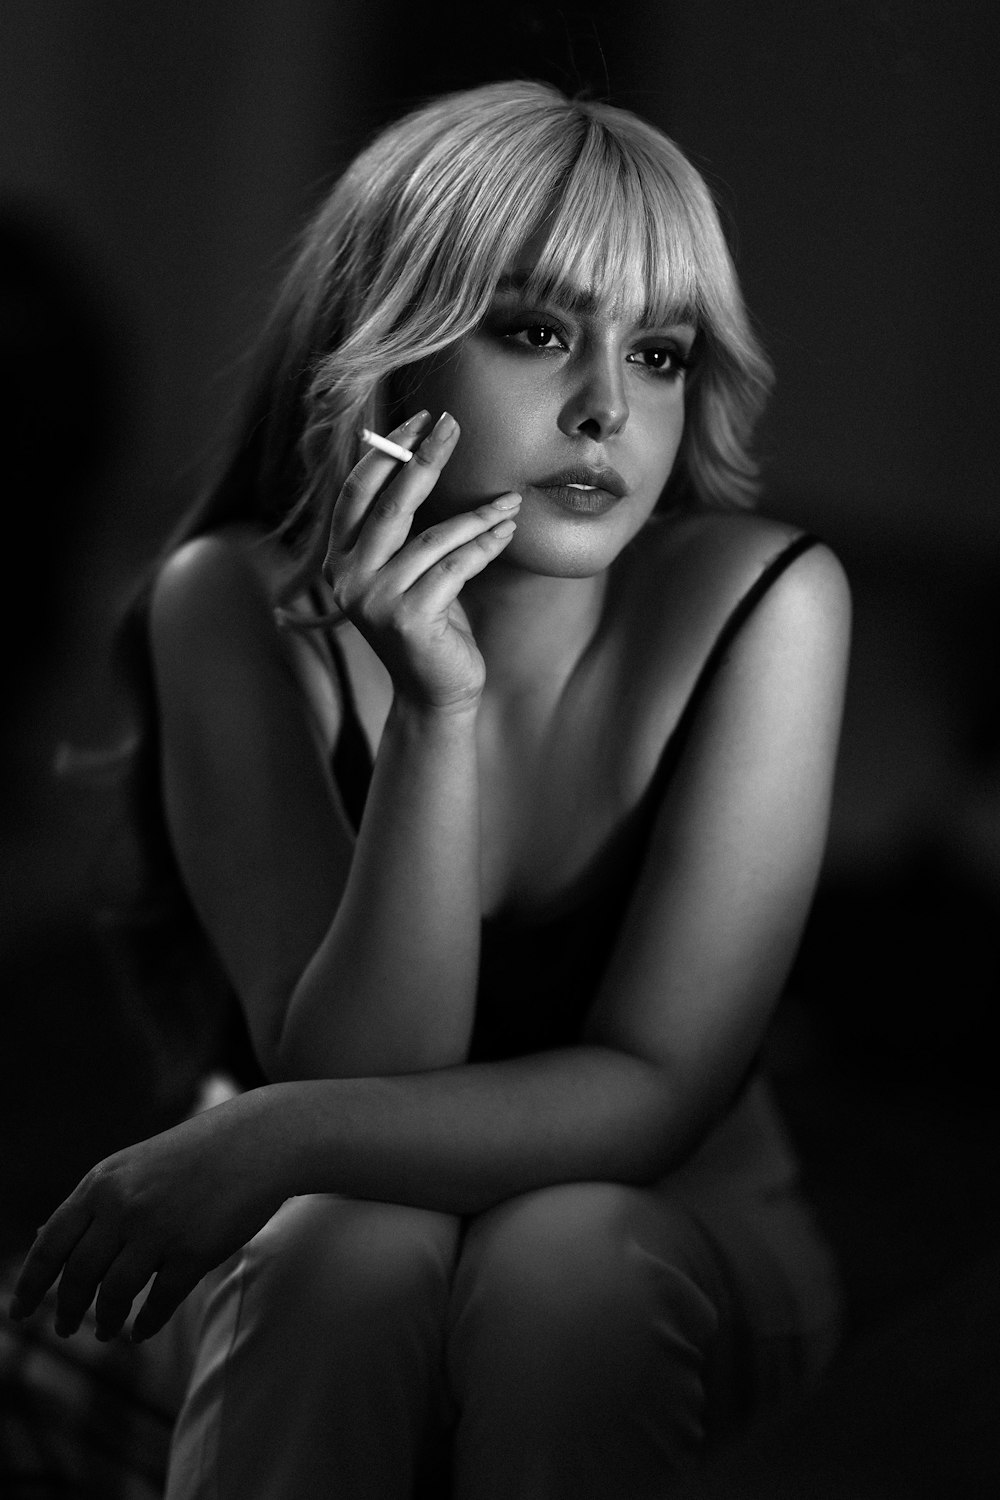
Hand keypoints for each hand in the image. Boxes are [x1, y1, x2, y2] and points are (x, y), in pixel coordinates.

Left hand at [9, 1091, 288, 1342]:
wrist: (258, 1140)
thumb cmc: (194, 1153)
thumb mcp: (133, 1166)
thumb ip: (94, 1202)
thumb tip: (45, 1240)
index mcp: (102, 1183)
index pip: (50, 1245)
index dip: (31, 1285)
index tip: (19, 1313)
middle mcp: (124, 1207)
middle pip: (79, 1277)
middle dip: (68, 1309)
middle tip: (66, 1328)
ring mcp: (159, 1231)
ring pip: (115, 1295)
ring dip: (105, 1320)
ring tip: (106, 1331)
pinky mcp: (194, 1253)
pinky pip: (158, 1303)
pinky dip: (145, 1323)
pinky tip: (141, 1330)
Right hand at [323, 411, 520, 709]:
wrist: (435, 692)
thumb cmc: (429, 620)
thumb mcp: (406, 568)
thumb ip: (402, 526)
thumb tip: (424, 456)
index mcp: (338, 560)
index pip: (356, 492)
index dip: (387, 451)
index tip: (421, 420)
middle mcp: (347, 578)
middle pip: (390, 505)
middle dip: (425, 460)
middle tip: (453, 426)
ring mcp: (376, 600)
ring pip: (434, 538)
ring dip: (479, 514)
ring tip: (510, 499)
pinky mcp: (410, 618)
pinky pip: (457, 566)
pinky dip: (487, 545)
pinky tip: (508, 530)